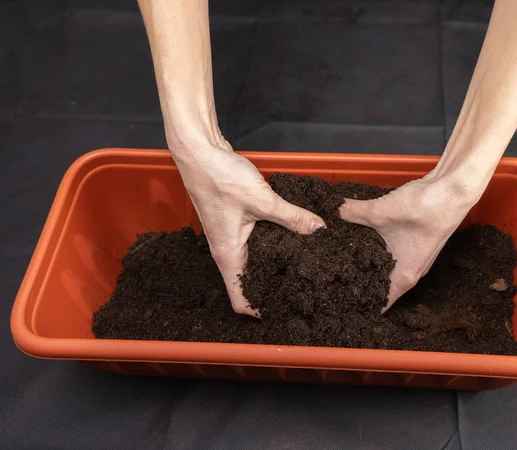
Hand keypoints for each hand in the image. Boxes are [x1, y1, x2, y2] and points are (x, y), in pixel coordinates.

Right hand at [172, 136, 325, 316]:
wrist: (199, 152)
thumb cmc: (220, 178)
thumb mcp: (262, 200)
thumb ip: (291, 217)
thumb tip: (317, 229)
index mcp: (228, 255)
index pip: (240, 299)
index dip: (260, 311)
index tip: (284, 313)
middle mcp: (226, 251)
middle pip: (248, 283)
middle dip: (272, 288)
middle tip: (302, 289)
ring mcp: (229, 237)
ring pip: (252, 262)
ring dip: (272, 266)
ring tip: (300, 266)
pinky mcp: (233, 222)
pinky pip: (253, 243)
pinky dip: (270, 245)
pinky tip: (289, 237)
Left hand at [340, 173, 479, 311]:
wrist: (454, 189)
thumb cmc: (426, 208)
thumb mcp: (381, 212)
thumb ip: (353, 213)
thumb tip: (333, 212)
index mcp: (404, 276)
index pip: (380, 302)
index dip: (361, 306)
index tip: (341, 306)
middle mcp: (411, 270)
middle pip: (380, 285)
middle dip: (359, 282)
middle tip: (333, 281)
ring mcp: (414, 256)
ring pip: (386, 267)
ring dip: (368, 264)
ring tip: (341, 262)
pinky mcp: (414, 241)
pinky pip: (391, 252)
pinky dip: (377, 249)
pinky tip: (361, 239)